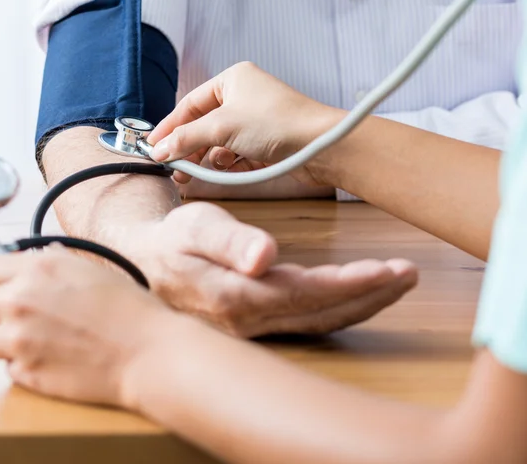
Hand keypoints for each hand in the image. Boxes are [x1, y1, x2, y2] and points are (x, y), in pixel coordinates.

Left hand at [0, 247, 173, 409]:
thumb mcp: (92, 269)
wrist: (148, 351)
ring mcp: (19, 340)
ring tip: (40, 338)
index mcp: (38, 269)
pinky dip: (25, 363)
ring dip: (5, 341)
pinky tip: (54, 356)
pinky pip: (8, 367)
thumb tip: (35, 260)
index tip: (0, 288)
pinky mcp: (26, 373)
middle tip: (15, 314)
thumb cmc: (129, 308)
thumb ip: (53, 263)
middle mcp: (20, 301)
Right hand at [116, 202, 417, 336]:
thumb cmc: (173, 240)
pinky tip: (359, 293)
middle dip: (371, 295)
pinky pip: (308, 319)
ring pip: (320, 320)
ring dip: (362, 302)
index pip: (308, 294)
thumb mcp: (195, 228)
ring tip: (397, 280)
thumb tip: (265, 258)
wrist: (146, 261)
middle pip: (323, 313)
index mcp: (238, 297)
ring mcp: (256, 327)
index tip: (390, 270)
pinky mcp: (259, 322)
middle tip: (409, 273)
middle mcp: (251, 321)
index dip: (352, 285)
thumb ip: (229, 243)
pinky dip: (340, 306)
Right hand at [148, 61, 338, 184]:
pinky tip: (225, 172)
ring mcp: (256, 122)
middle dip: (189, 147)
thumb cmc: (277, 123)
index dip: (170, 126)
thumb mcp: (222, 127)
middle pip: (204, 125)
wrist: (321, 146)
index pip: (190, 103)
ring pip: (220, 143)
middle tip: (174, 167)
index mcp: (232, 80)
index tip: (154, 146)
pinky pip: (237, 155)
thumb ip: (187, 138)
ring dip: (209, 158)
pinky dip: (228, 165)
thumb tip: (160, 149)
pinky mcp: (266, 144)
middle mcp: (244, 98)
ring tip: (196, 173)